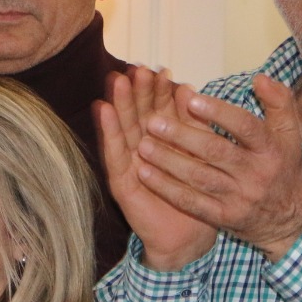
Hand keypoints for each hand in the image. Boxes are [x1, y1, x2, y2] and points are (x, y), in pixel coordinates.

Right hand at [97, 67, 217, 270]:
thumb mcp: (199, 151)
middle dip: (135, 91)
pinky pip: (113, 152)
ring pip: (123, 128)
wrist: (188, 234)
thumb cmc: (196, 193)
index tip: (158, 68)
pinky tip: (103, 111)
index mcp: (162, 140)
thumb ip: (192, 122)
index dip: (156, 88)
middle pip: (137, 114)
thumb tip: (187, 88)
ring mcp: (129, 164)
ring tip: (116, 81)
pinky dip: (108, 131)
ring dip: (118, 104)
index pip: (157, 108)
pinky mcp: (121, 181)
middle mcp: (141, 149)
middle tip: (134, 68)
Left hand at [133, 73, 301, 261]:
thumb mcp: (289, 133)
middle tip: (153, 122)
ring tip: (142, 145)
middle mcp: (256, 173)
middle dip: (182, 136)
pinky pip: (191, 202)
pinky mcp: (223, 217)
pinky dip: (167, 188)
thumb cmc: (281, 165)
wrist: (288, 217)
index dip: (218, 113)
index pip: (245, 127)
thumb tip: (260, 78)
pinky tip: (144, 174)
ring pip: (199, 178)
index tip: (189, 99)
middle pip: (216, 152)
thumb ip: (278, 102)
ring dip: (168, 161)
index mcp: (271, 148)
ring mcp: (239, 198)